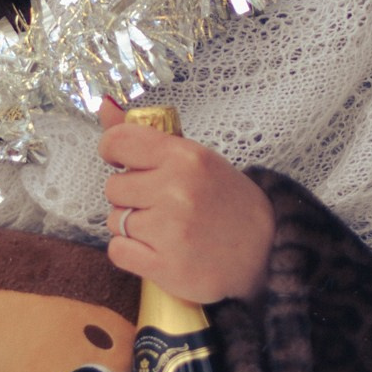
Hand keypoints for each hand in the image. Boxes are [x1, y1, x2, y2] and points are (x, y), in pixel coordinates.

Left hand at [98, 98, 275, 304]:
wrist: (266, 250)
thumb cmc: (226, 201)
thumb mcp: (195, 159)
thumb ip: (147, 135)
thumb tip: (105, 104)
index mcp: (186, 157)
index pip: (118, 141)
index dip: (113, 152)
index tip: (123, 162)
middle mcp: (177, 190)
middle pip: (114, 187)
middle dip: (131, 197)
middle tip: (161, 204)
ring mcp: (171, 230)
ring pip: (115, 221)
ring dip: (133, 227)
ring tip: (166, 229)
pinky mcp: (165, 266)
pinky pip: (117, 251)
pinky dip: (131, 253)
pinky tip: (158, 250)